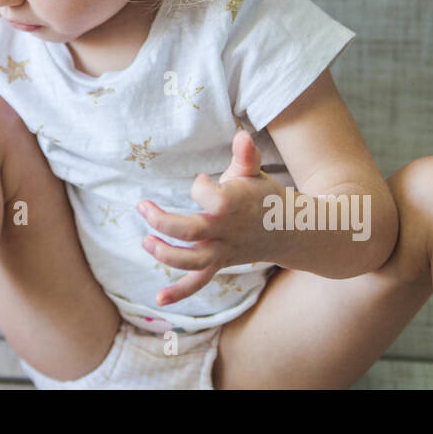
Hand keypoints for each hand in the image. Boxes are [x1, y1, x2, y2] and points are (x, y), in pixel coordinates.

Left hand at [136, 129, 280, 307]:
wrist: (290, 231)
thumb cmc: (264, 195)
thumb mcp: (255, 172)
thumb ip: (246, 155)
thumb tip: (242, 134)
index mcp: (234, 205)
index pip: (205, 196)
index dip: (200, 187)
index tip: (202, 180)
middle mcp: (226, 232)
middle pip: (190, 232)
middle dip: (162, 222)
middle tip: (141, 206)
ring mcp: (223, 251)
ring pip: (192, 261)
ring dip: (165, 255)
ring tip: (145, 241)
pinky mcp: (219, 263)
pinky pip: (198, 282)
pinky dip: (179, 293)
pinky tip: (158, 300)